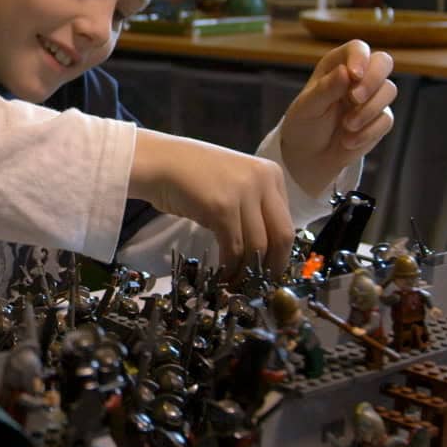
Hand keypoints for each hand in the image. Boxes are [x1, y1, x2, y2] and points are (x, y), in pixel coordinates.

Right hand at [130, 129, 293, 271]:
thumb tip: (265, 247)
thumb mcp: (234, 182)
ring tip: (236, 283)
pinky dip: (229, 267)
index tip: (269, 270)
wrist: (159, 162)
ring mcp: (244, 192)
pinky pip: (234, 247)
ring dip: (247, 271)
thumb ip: (254, 204)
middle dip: (272, 266)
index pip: (287, 222)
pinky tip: (222, 275)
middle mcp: (264, 180)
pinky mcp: (223, 207)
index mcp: (271, 173)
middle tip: (259, 284)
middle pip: (282, 235)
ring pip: (258, 246)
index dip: (281, 252)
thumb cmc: (191, 174)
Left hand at [278, 40, 396, 196]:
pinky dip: (368, 132)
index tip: (353, 75)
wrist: (310, 155)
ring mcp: (372, 97)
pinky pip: (386, 119)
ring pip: (389, 90)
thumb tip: (345, 71)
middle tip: (354, 98)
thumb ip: (326, 89)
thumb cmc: (304, 123)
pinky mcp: (380, 118)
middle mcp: (358, 77)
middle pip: (383, 62)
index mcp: (337, 65)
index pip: (357, 49)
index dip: (360, 58)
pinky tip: (348, 141)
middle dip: (372, 80)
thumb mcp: (308, 107)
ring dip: (368, 110)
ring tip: (346, 126)